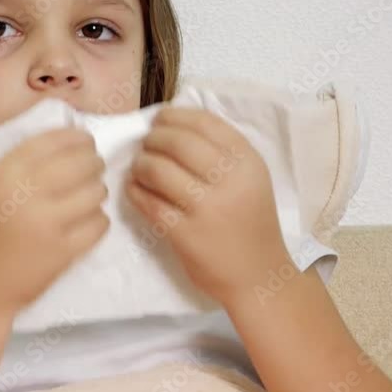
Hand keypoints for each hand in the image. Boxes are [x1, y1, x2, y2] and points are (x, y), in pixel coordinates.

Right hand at [0, 127, 109, 315]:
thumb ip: (18, 166)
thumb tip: (66, 142)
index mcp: (3, 173)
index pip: (53, 141)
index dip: (77, 138)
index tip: (86, 141)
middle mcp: (25, 193)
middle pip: (82, 162)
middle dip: (94, 163)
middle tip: (93, 170)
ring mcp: (46, 223)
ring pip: (95, 192)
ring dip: (97, 193)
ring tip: (88, 199)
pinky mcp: (63, 251)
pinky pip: (99, 224)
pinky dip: (98, 221)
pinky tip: (87, 223)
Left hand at [125, 106, 293, 301]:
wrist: (258, 275)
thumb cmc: (250, 222)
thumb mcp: (250, 178)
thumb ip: (222, 152)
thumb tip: (172, 124)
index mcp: (247, 161)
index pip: (205, 123)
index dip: (175, 116)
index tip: (160, 120)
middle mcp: (230, 180)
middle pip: (178, 142)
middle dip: (154, 139)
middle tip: (146, 145)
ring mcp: (207, 208)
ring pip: (159, 170)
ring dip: (141, 164)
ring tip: (139, 168)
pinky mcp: (186, 234)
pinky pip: (149, 203)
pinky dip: (135, 191)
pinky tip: (134, 189)